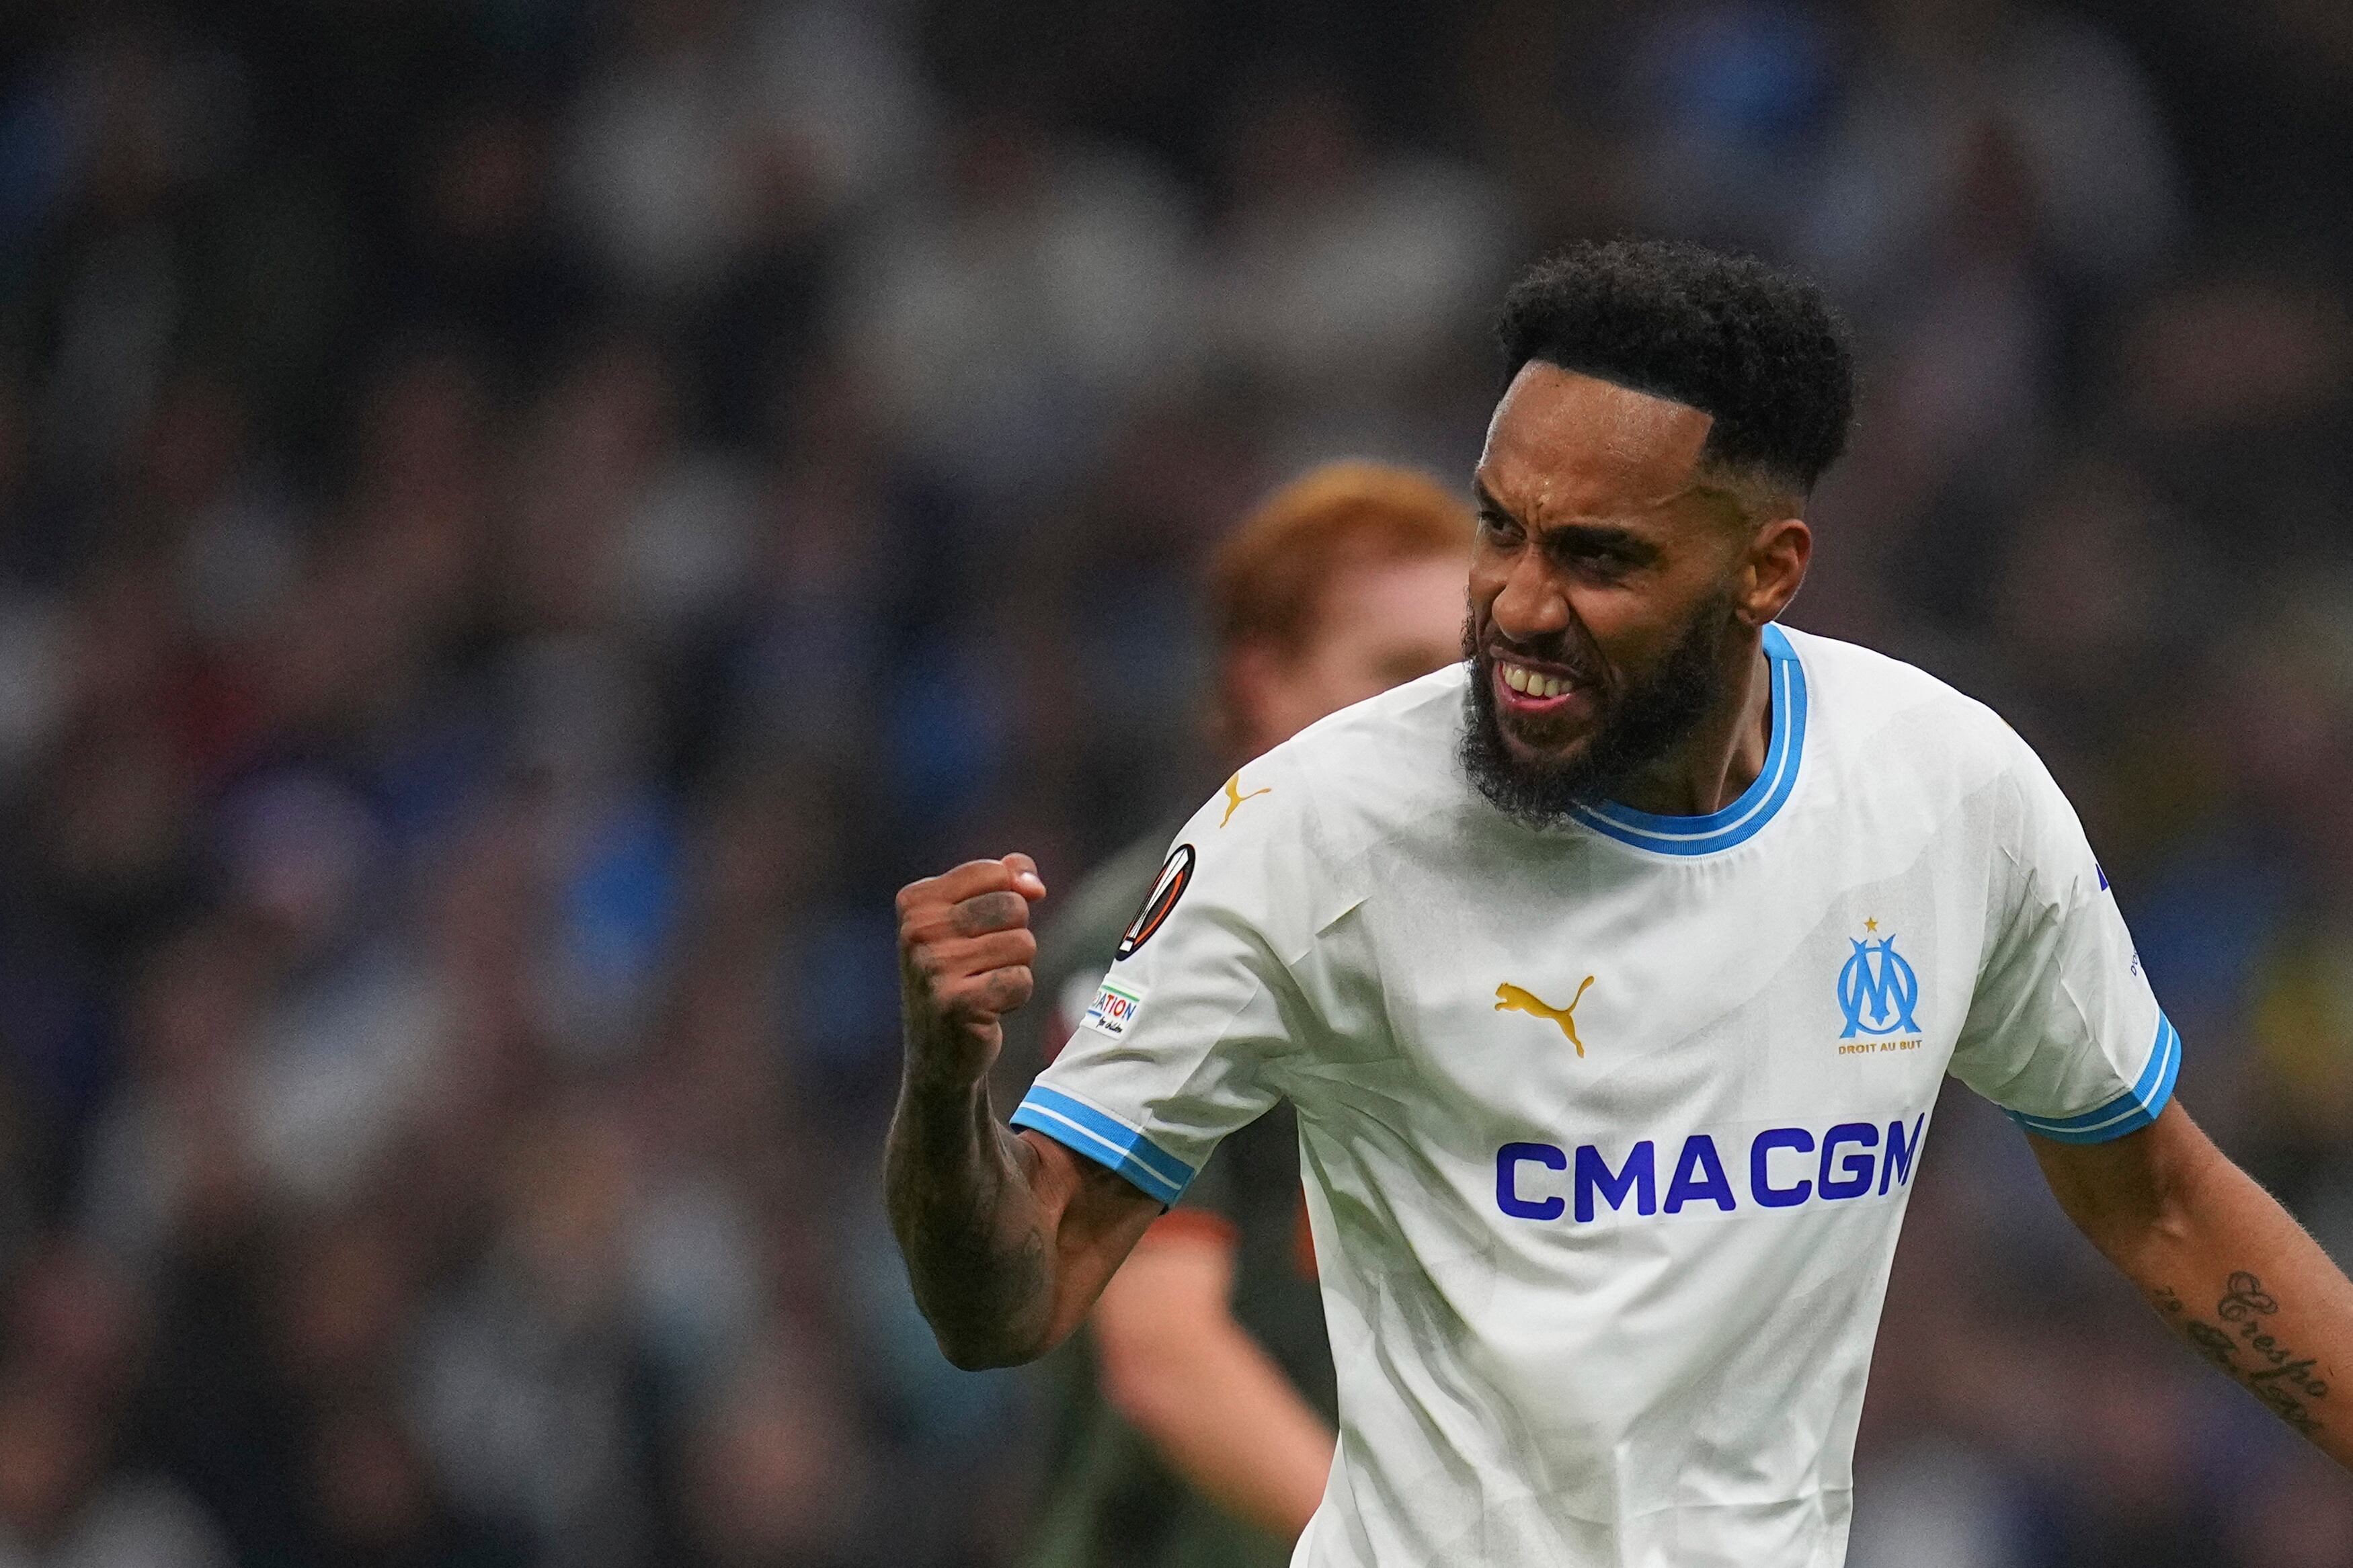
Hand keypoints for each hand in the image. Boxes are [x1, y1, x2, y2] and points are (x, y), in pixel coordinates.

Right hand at [897, 854, 1046, 1088]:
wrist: (938, 1051)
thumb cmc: (960, 973)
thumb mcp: (970, 916)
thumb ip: (1006, 879)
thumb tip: (1035, 885)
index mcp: (916, 901)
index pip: (996, 872)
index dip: (1007, 899)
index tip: (979, 930)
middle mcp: (918, 930)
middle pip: (1014, 906)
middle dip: (1014, 936)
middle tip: (982, 964)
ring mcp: (935, 968)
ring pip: (1023, 943)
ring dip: (1016, 967)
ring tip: (984, 985)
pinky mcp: (958, 1003)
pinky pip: (1021, 980)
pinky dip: (1015, 996)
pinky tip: (988, 1008)